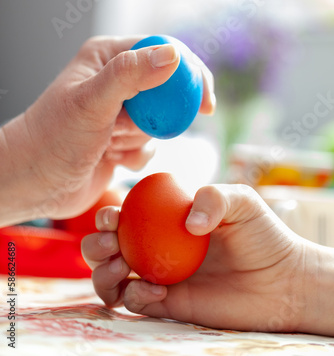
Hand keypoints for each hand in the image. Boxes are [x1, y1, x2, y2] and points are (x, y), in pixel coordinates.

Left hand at [1, 36, 214, 224]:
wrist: (34, 184)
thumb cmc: (53, 138)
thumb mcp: (92, 102)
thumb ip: (130, 75)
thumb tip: (173, 55)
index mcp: (108, 57)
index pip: (163, 50)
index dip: (189, 72)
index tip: (205, 101)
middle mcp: (116, 80)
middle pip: (167, 89)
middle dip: (155, 116)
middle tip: (137, 128)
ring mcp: (120, 110)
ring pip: (160, 121)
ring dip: (139, 139)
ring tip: (108, 142)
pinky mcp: (123, 138)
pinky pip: (150, 145)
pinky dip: (136, 156)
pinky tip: (111, 158)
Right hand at [81, 183, 333, 335]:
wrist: (282, 281)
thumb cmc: (263, 235)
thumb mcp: (242, 202)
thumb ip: (213, 198)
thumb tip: (186, 224)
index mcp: (166, 219)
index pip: (126, 214)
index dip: (108, 215)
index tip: (113, 217)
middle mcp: (156, 247)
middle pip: (107, 246)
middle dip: (95, 244)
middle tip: (111, 243)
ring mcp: (159, 276)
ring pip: (111, 277)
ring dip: (101, 272)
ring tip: (118, 267)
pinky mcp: (167, 304)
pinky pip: (135, 302)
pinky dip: (133, 296)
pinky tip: (156, 289)